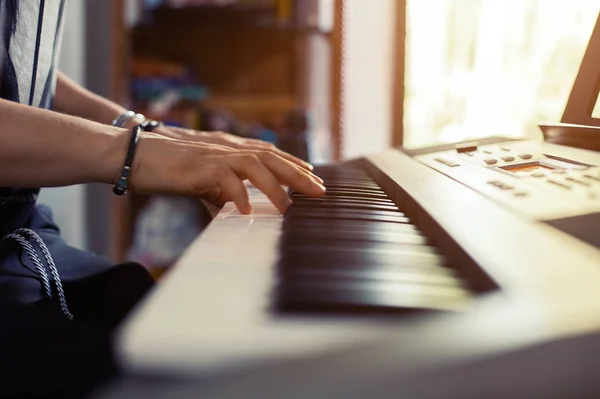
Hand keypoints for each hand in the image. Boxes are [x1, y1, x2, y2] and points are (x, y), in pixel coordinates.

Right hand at [126, 133, 324, 213]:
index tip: (312, 177)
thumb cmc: (164, 166)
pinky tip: (247, 211)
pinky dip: (238, 195)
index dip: (293, 164)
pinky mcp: (198, 167)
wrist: (130, 153)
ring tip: (289, 208)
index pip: (269, 154)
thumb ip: (218, 190)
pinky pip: (225, 180)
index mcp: (228, 148)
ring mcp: (213, 155)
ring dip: (275, 187)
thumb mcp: (198, 179)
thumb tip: (233, 208)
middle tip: (319, 191)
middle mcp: (226, 148)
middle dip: (298, 175)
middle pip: (271, 157)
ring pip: (256, 165)